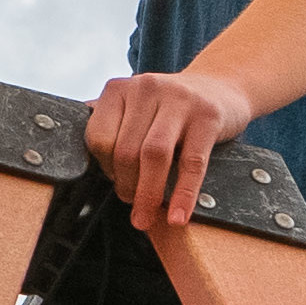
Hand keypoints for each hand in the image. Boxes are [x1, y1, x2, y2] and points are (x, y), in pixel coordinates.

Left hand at [88, 65, 258, 227]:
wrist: (221, 87)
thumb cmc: (171, 108)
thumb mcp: (136, 107)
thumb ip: (111, 126)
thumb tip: (84, 164)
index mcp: (119, 89)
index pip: (99, 137)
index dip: (105, 168)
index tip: (116, 182)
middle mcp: (146, 88)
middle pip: (125, 149)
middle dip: (127, 187)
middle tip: (134, 208)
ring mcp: (179, 99)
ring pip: (154, 155)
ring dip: (148, 195)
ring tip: (147, 217)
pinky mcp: (207, 116)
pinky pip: (192, 163)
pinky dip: (184, 194)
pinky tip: (179, 215)